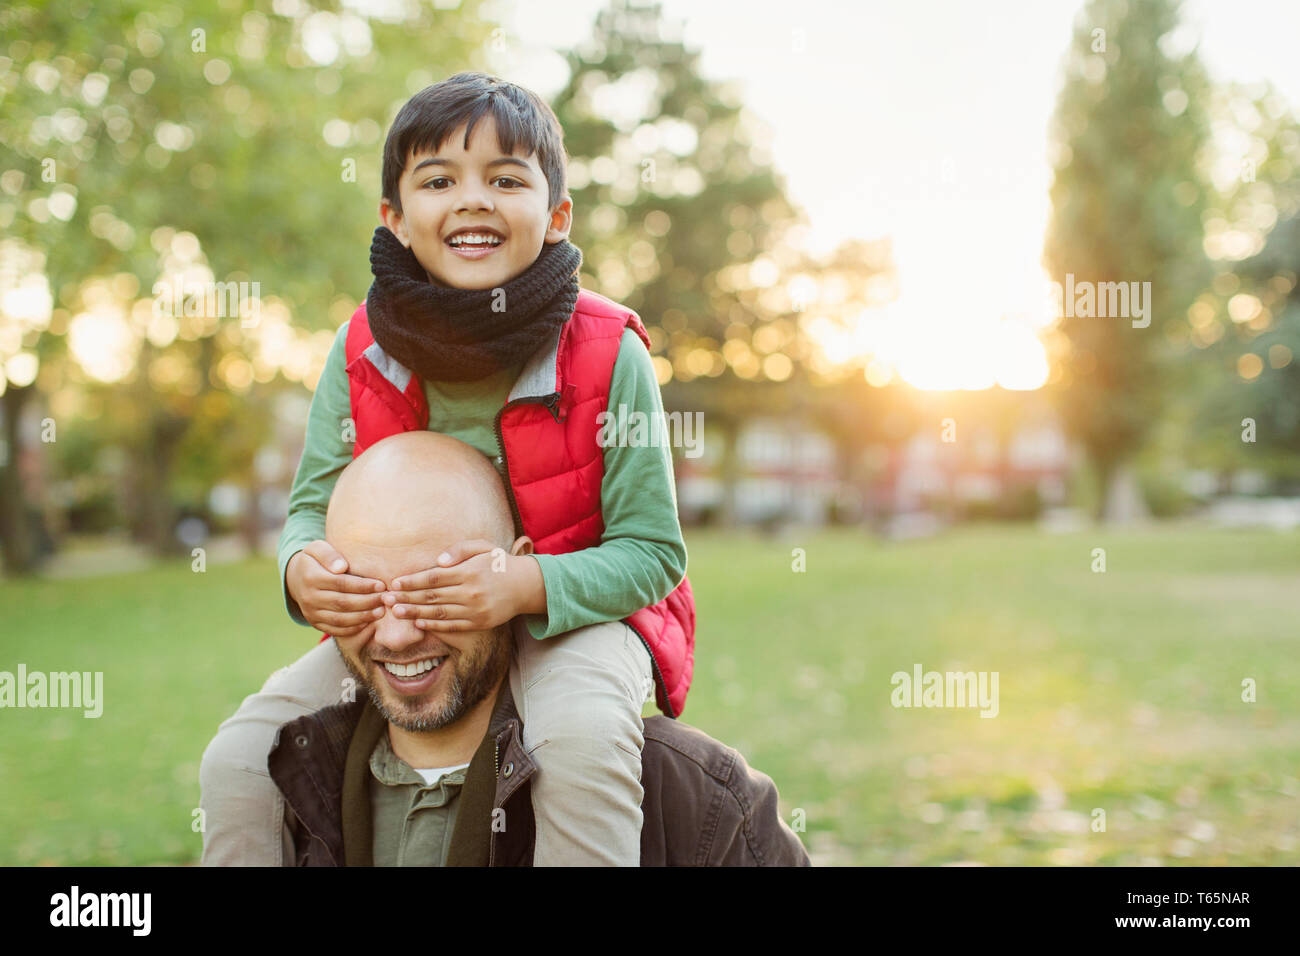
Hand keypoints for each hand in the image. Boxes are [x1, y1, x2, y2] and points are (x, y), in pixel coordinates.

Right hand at [286, 539, 386, 636]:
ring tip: (381, 611)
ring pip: (340, 619)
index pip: (341, 583)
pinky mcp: (315, 623)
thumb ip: (329, 554)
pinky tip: (369, 622)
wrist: (296, 577)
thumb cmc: (315, 559)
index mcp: (311, 577)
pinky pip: (335, 629)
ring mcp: (311, 613)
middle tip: (386, 599)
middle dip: (367, 602)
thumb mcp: (317, 548)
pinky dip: (353, 628)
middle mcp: (309, 598)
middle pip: (342, 603)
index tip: (381, 585)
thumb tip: (341, 567)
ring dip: (363, 617)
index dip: (362, 586)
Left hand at [383, 539, 543, 632]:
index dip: (412, 581)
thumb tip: (438, 561)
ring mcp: (475, 610)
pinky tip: (418, 622)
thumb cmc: (499, 563)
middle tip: (386, 599)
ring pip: (438, 613)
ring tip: (396, 612)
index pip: (433, 578)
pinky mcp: (479, 623)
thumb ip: (460, 550)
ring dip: (414, 613)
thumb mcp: (483, 547)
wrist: (525, 586)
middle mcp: (471, 592)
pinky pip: (452, 625)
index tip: (394, 583)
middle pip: (432, 597)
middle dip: (406, 597)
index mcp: (469, 572)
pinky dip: (434, 625)